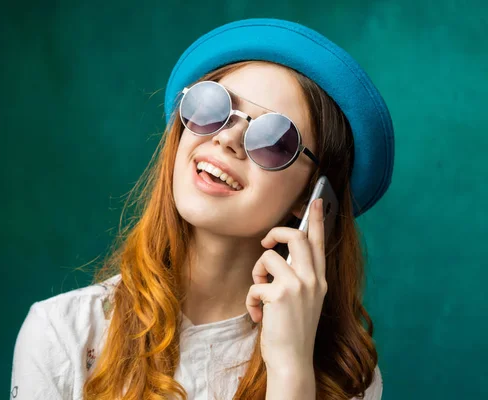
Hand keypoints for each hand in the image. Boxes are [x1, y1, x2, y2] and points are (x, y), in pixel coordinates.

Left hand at [246, 198, 327, 373]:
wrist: (292, 360)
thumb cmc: (292, 330)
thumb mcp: (303, 301)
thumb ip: (297, 278)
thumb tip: (278, 257)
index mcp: (319, 280)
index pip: (319, 242)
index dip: (317, 219)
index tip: (317, 199)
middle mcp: (313, 279)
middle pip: (295, 236)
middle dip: (275, 232)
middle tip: (265, 242)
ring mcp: (298, 286)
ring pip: (268, 256)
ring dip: (257, 273)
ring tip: (260, 294)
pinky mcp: (280, 294)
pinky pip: (255, 283)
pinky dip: (251, 300)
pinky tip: (258, 316)